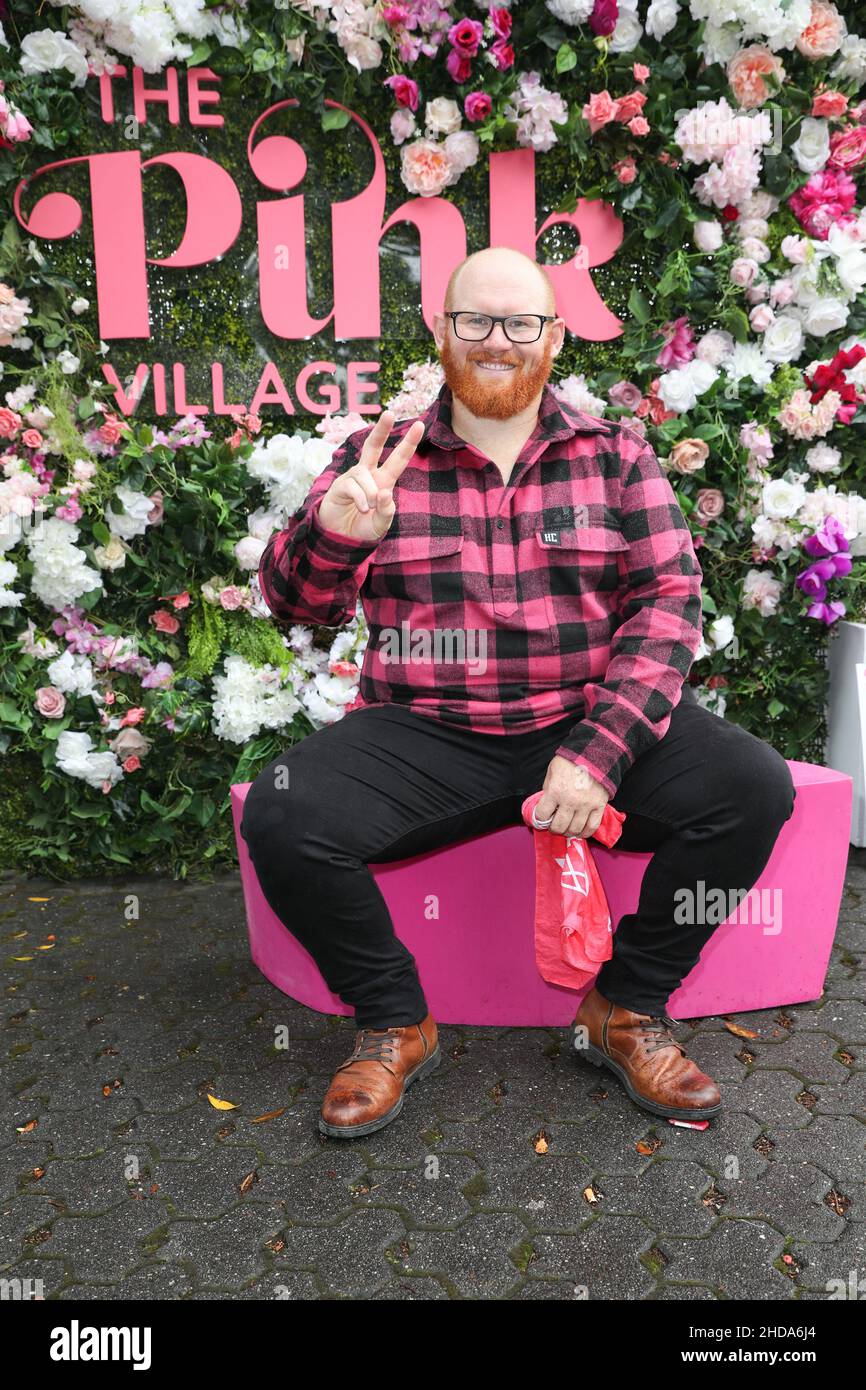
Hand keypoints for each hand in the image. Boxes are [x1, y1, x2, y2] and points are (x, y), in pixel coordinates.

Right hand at [317, 409, 424, 543]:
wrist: (341, 539)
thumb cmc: (362, 528)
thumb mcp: (381, 524)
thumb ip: (387, 511)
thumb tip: (384, 492)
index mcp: (383, 481)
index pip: (398, 459)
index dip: (408, 443)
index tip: (419, 424)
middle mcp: (368, 474)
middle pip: (373, 446)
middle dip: (381, 429)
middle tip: (389, 413)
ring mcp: (352, 478)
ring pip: (364, 475)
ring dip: (371, 494)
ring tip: (368, 509)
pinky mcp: (339, 485)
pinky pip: (354, 487)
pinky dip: (361, 500)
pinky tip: (361, 508)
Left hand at [533, 756, 609, 838]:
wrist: (594, 753)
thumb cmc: (570, 761)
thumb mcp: (552, 771)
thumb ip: (548, 788)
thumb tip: (547, 804)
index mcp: (555, 791)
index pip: (542, 815)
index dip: (539, 819)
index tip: (541, 819)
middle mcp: (570, 801)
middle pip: (558, 826)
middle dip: (553, 829)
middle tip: (553, 825)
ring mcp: (585, 805)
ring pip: (574, 829)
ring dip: (567, 832)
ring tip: (566, 828)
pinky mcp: (599, 806)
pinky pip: (592, 827)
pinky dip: (585, 833)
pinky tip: (580, 832)